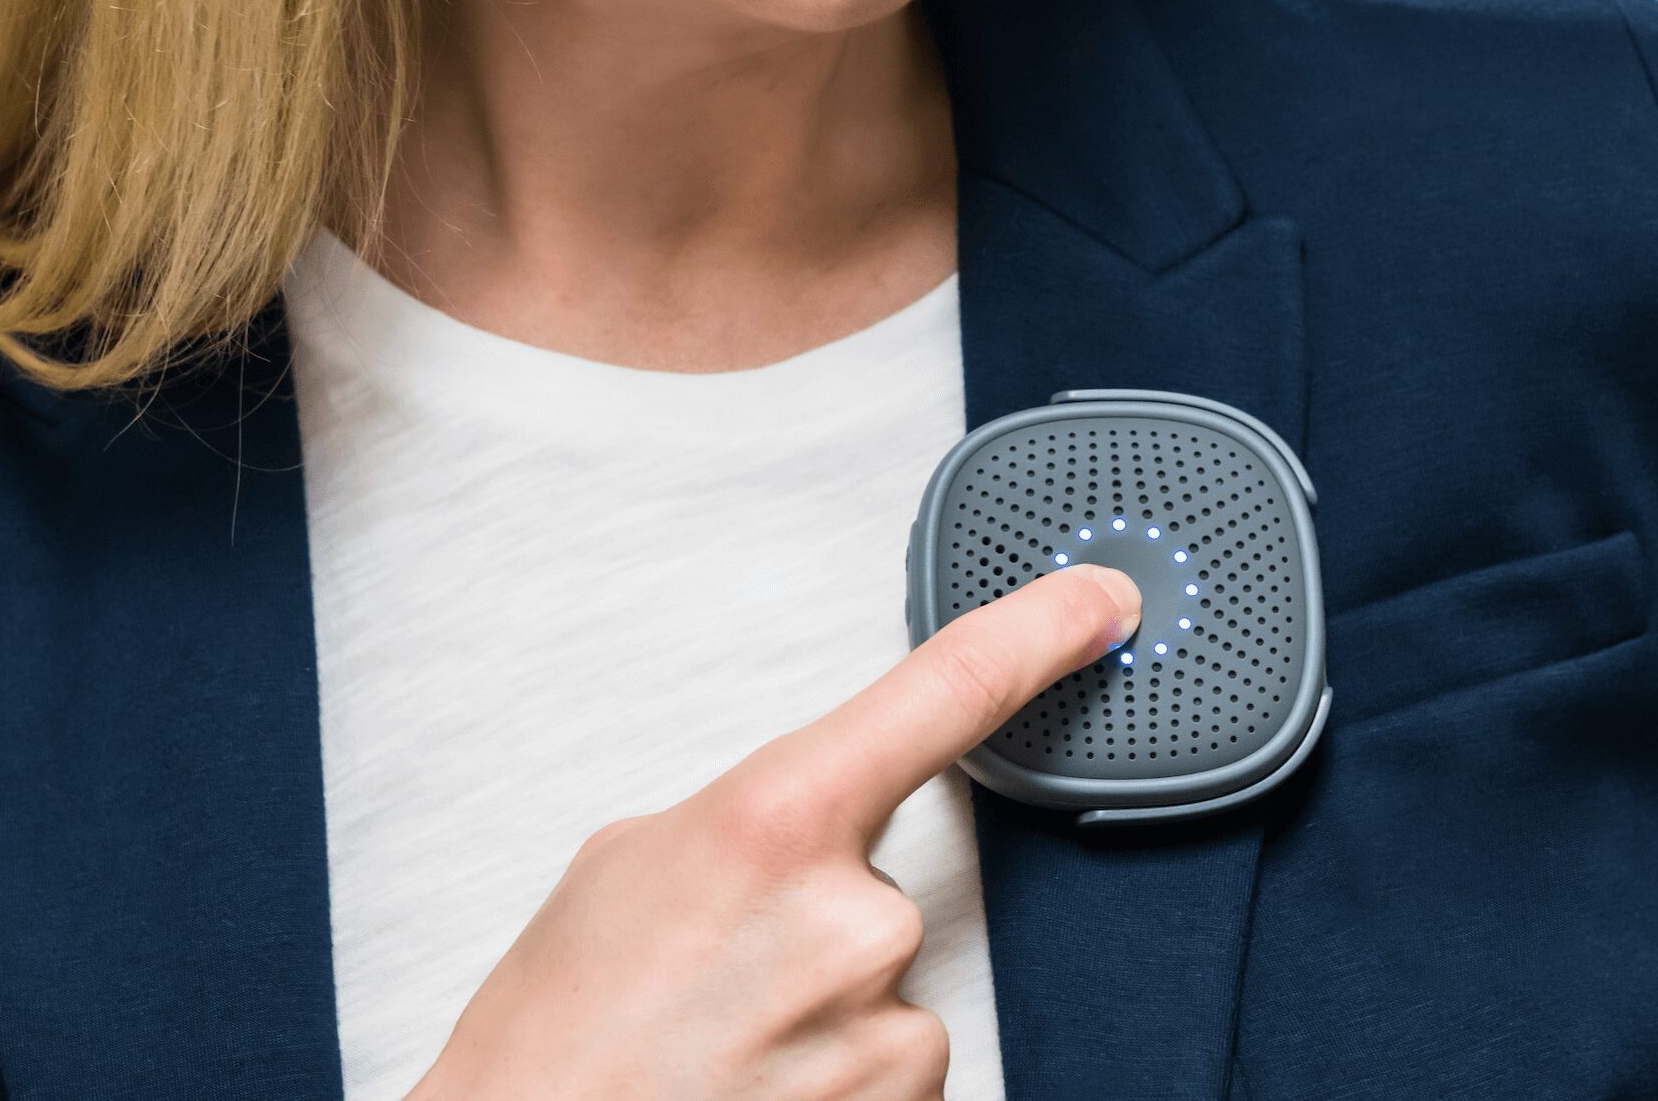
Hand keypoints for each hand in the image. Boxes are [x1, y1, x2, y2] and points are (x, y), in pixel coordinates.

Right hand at [404, 562, 1141, 1099]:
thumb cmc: (559, 1033)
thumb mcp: (630, 865)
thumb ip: (748, 820)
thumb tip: (802, 831)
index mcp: (776, 821)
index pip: (951, 690)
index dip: (1041, 631)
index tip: (1098, 604)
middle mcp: (854, 920)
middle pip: (881, 880)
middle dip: (813, 913)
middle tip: (717, 967)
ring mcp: (888, 1026)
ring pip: (885, 981)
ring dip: (818, 1002)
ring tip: (719, 1039)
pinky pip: (892, 1058)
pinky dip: (832, 1070)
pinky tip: (755, 1082)